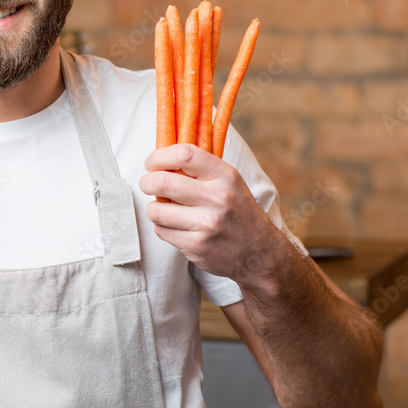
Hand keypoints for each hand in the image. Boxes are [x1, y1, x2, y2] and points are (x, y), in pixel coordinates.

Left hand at [139, 144, 281, 285]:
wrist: (261, 253)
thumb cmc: (237, 211)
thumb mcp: (229, 182)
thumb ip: (200, 168)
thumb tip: (162, 156)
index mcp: (225, 176)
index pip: (184, 154)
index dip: (160, 156)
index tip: (151, 163)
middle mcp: (217, 198)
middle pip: (162, 182)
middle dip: (146, 182)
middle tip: (147, 184)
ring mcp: (207, 224)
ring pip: (156, 210)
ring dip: (154, 209)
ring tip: (164, 209)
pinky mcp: (197, 246)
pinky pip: (161, 231)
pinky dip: (162, 227)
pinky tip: (175, 226)